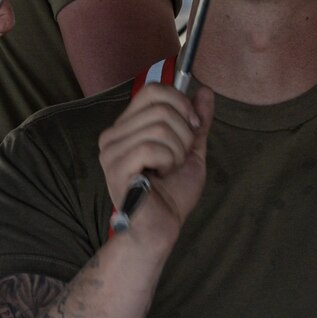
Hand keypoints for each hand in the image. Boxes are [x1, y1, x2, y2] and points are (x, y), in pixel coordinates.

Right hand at [98, 84, 212, 244]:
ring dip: (177, 151)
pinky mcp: (115, 167)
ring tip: (169, 169)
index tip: (193, 127)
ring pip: (160, 127)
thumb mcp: (191, 149)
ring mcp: (111, 151)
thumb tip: (205, 90)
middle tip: (178, 157)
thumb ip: (196, 121)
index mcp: (127, 127)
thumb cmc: (172, 193)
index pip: (153, 90)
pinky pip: (152, 147)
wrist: (162, 227)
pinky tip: (161, 175)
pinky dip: (168, 161)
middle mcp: (113, 135)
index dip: (180, 103)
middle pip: (161, 107)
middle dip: (184, 132)